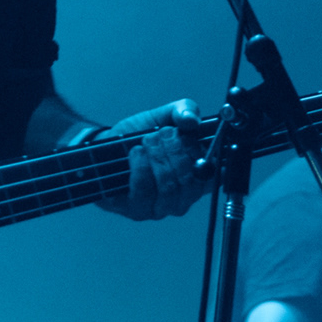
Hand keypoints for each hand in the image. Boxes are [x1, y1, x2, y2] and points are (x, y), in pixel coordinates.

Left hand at [94, 100, 208, 219]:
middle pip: (191, 183)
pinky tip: (136, 153)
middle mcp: (183, 196)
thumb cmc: (139, 137)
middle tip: (162, 134)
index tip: (188, 136)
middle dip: (175, 152)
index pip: (214, 177)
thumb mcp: (163, 116)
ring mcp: (162, 207)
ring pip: (169, 189)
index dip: (203, 156)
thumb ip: (183, 111)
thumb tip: (191, 119)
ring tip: (148, 141)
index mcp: (198, 175)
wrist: (107, 149)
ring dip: (158, 159)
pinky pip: (145, 193)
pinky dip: (140, 168)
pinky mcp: (139, 211)